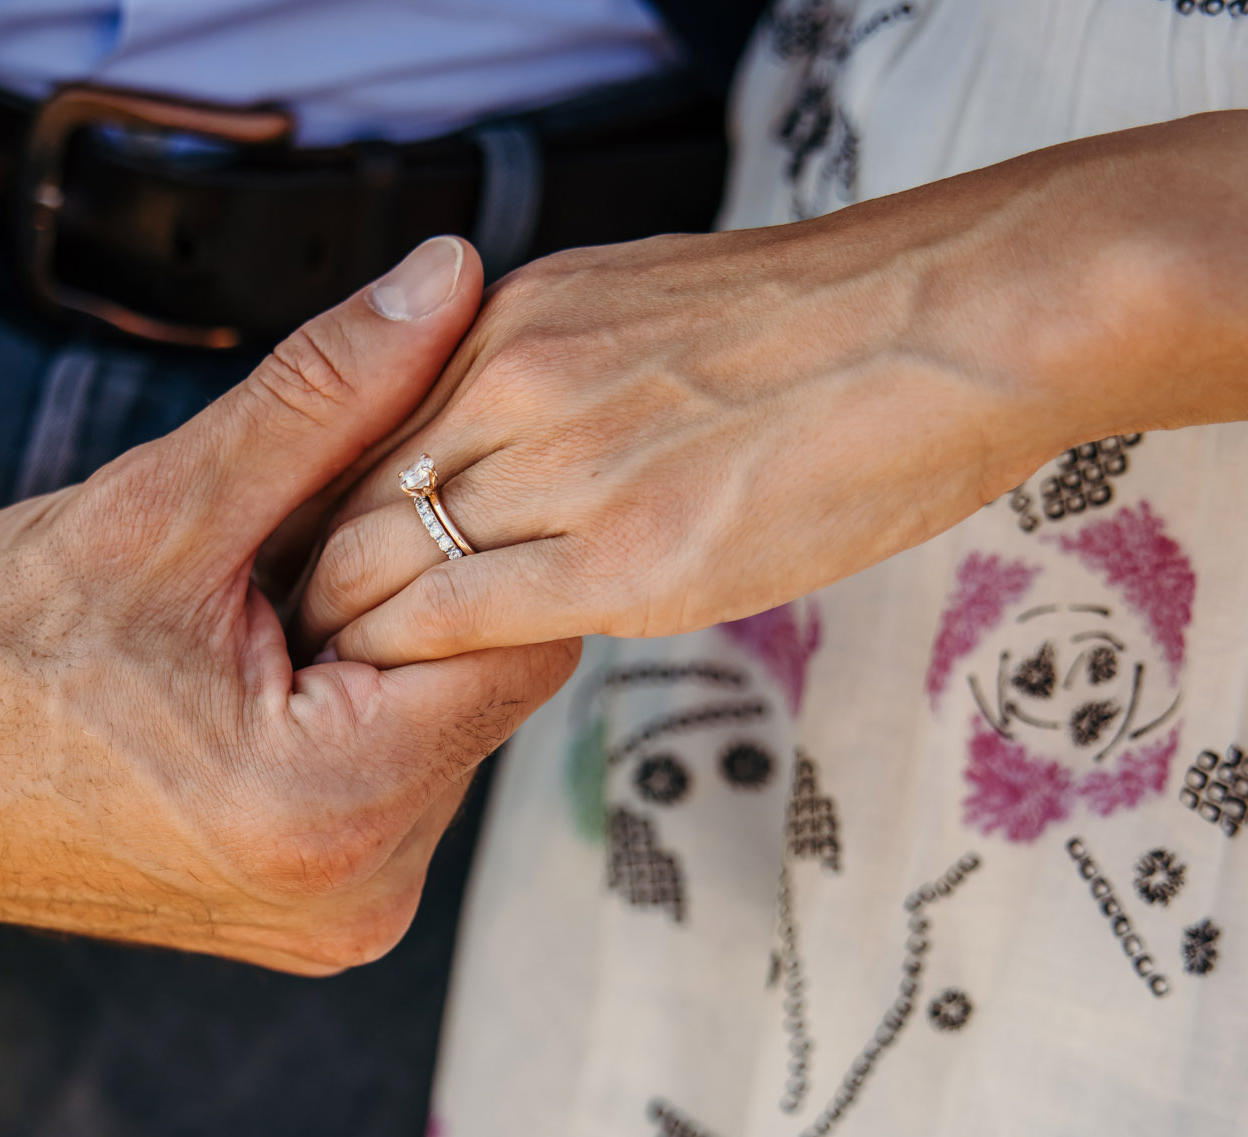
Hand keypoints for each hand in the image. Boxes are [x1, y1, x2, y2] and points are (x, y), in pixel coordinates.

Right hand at [0, 237, 579, 974]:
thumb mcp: (165, 505)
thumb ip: (326, 396)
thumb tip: (443, 282)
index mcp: (328, 808)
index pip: (518, 642)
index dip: (460, 538)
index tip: (375, 487)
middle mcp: (353, 896)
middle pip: (481, 690)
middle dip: (408, 593)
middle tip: (280, 554)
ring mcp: (335, 921)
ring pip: (438, 732)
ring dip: (376, 651)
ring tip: (251, 622)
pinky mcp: (313, 918)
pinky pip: (388, 783)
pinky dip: (348, 712)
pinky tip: (252, 679)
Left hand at [301, 77, 1247, 666]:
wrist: (966, 315)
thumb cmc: (847, 326)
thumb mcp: (662, 313)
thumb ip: (570, 376)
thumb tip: (529, 437)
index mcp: (521, 317)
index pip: (363, 426)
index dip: (318, 510)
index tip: (301, 571)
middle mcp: (515, 377)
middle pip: (347, 497)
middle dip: (305, 584)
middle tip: (280, 657)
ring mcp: (566, 464)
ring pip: (382, 563)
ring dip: (340, 638)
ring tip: (317, 701)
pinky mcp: (627, 556)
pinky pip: (461, 620)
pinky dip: (408, 667)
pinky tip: (394, 712)